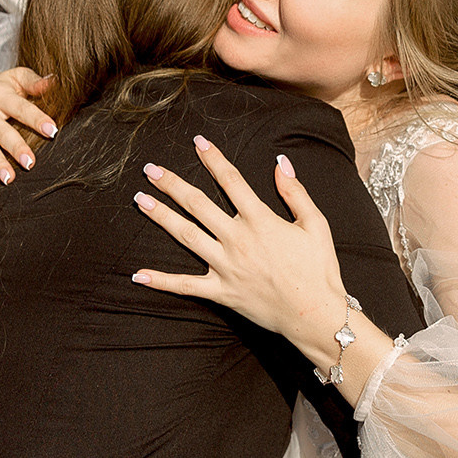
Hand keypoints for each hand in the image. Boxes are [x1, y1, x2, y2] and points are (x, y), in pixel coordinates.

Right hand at [0, 68, 55, 192]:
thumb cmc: (3, 86)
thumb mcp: (17, 77)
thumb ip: (34, 81)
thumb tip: (54, 82)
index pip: (19, 108)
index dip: (36, 119)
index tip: (52, 131)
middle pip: (0, 131)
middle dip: (15, 147)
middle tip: (30, 162)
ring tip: (9, 178)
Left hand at [130, 136, 349, 361]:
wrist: (316, 314)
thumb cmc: (319, 269)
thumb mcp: (315, 224)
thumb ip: (295, 192)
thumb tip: (280, 163)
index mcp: (260, 221)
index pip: (231, 181)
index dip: (213, 159)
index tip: (198, 143)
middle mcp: (238, 240)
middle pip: (198, 205)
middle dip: (172, 184)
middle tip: (150, 170)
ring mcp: (226, 267)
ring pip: (186, 236)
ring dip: (161, 217)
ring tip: (140, 200)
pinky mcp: (221, 292)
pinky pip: (186, 286)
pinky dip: (162, 281)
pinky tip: (139, 275)